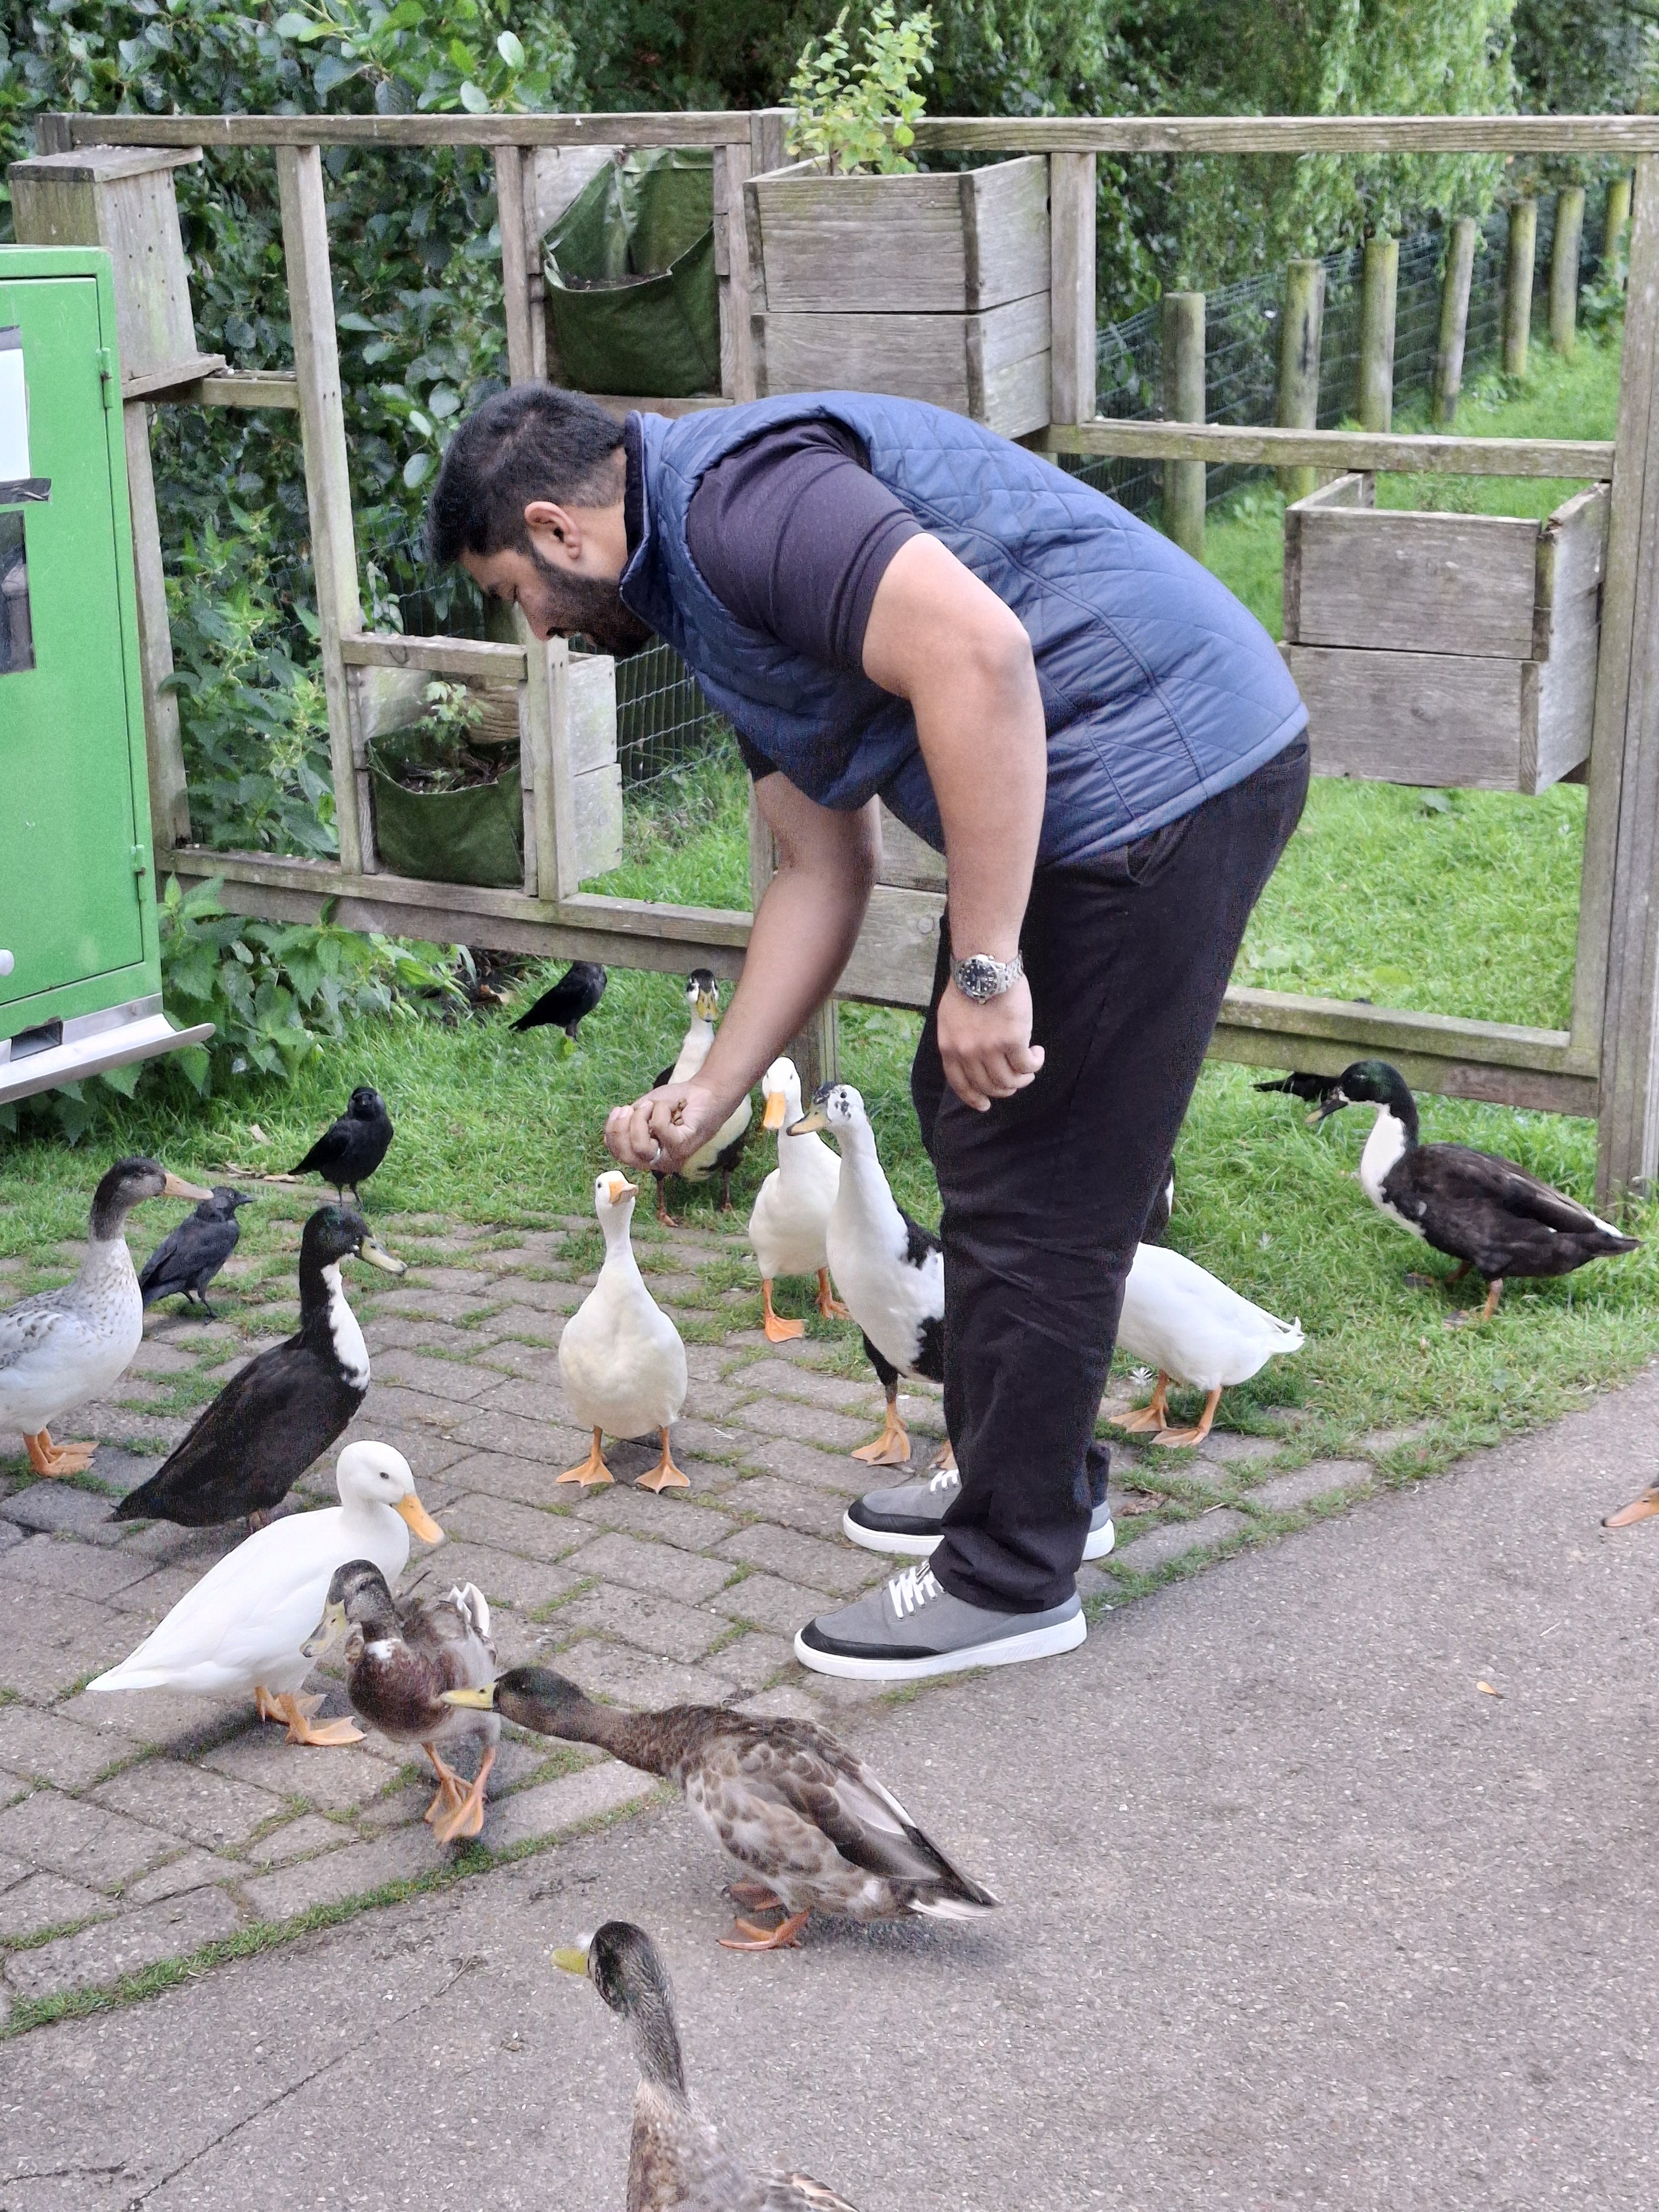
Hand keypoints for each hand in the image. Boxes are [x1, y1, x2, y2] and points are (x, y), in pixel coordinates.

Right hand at [604, 1080, 731, 1174]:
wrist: (704, 1092)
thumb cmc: (675, 1102)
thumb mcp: (643, 1111)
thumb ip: (628, 1122)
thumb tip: (614, 1126)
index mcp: (647, 1155)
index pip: (619, 1156)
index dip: (612, 1134)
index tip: (618, 1111)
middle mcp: (659, 1162)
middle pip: (626, 1157)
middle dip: (621, 1130)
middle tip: (628, 1108)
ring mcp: (672, 1157)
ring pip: (640, 1147)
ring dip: (640, 1119)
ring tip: (652, 1105)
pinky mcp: (683, 1147)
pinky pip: (660, 1129)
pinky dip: (660, 1110)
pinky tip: (669, 1106)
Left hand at [938, 975, 1043, 1111]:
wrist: (984, 966)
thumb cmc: (969, 985)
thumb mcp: (950, 1018)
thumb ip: (958, 1041)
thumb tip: (971, 1060)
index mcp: (949, 1048)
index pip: (960, 1084)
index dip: (974, 1099)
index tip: (984, 1105)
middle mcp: (967, 1053)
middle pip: (989, 1086)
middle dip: (1006, 1088)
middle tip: (1018, 1079)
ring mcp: (989, 1049)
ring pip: (1009, 1081)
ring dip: (1023, 1078)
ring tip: (1030, 1066)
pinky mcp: (1012, 1041)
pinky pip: (1027, 1065)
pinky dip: (1035, 1063)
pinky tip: (1038, 1052)